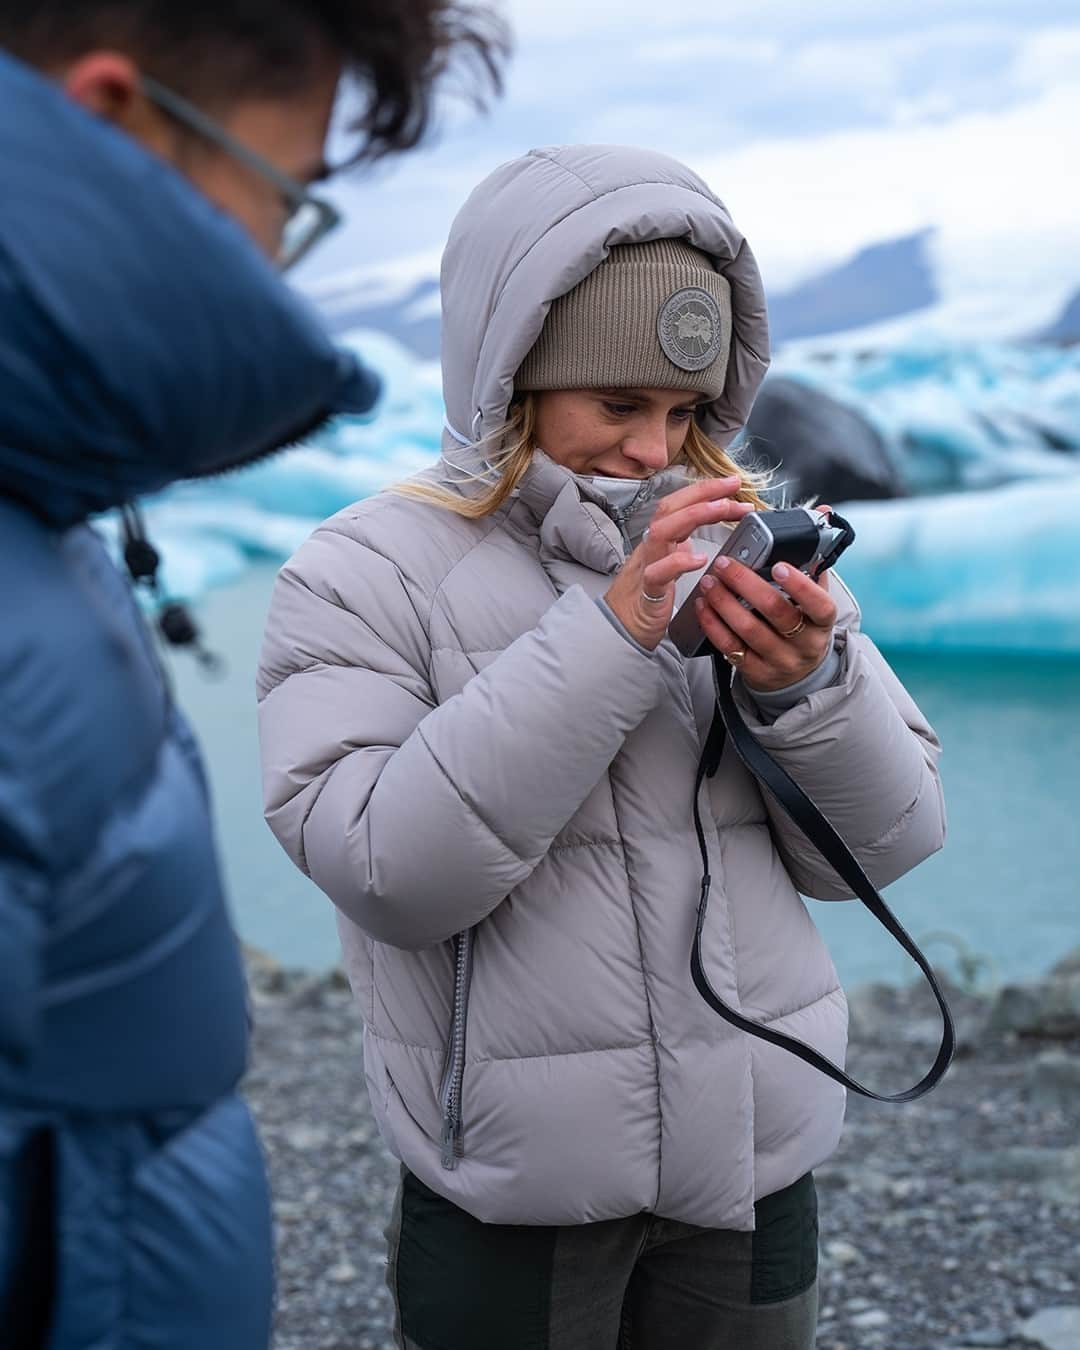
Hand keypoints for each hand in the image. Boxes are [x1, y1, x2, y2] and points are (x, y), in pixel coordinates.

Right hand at [605, 477, 754, 650]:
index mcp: (659, 540)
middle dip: (703, 492)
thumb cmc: (646, 597)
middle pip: (670, 508)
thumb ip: (683, 545)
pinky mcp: (648, 592)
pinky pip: (658, 573)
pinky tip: (699, 559)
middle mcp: (652, 547)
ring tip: (722, 509)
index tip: (733, 483)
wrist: (619, 629)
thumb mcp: (668, 563)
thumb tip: (704, 534)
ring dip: (694, 515)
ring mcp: (647, 566)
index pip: (679, 504)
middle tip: (733, 485)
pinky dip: (679, 562)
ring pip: (663, 531)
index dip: (705, 490)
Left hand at [695, 555, 837, 692]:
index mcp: (822, 623)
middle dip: (746, 584)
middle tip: (725, 565)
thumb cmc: (803, 630)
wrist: (797, 675)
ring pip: (748, 629)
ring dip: (724, 602)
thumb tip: (810, 535)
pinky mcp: (755, 671)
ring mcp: (779, 660)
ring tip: (709, 582)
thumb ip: (811, 574)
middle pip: (776, 612)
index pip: (819, 605)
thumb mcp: (814, 606)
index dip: (800, 586)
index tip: (778, 566)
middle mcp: (804, 644)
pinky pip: (730, 647)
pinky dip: (713, 624)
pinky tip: (704, 607)